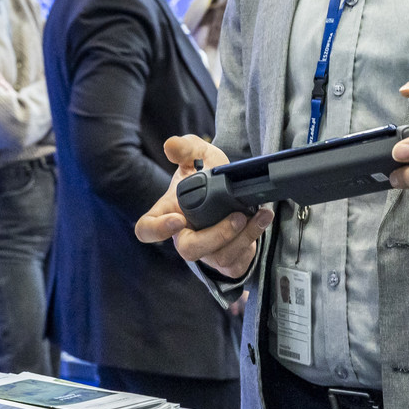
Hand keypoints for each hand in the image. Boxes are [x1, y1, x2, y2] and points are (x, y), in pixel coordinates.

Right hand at [135, 135, 273, 278]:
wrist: (233, 189)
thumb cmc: (207, 175)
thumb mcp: (198, 156)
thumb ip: (185, 148)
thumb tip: (171, 145)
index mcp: (168, 214)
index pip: (147, 229)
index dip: (157, 230)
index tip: (178, 219)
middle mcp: (184, 236)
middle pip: (188, 250)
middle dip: (216, 236)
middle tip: (236, 217)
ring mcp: (206, 252)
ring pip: (219, 257)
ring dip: (243, 237)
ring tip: (258, 215)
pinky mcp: (227, 261)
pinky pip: (237, 263)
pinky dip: (253, 242)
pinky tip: (261, 221)